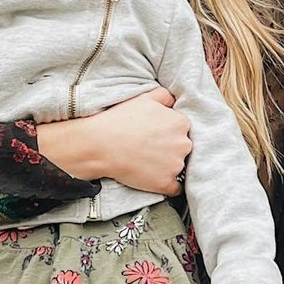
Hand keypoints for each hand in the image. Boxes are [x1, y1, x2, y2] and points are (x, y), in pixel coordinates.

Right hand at [39, 87, 192, 193]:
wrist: (100, 145)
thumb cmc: (120, 120)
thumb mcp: (144, 98)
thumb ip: (164, 96)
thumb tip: (173, 101)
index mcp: (181, 123)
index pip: (182, 129)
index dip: (168, 132)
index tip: (155, 135)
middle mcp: (183, 144)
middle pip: (183, 148)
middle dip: (170, 149)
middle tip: (150, 148)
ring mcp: (175, 165)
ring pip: (178, 167)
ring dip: (167, 166)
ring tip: (146, 162)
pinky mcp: (165, 183)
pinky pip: (175, 188)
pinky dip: (167, 184)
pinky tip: (153, 178)